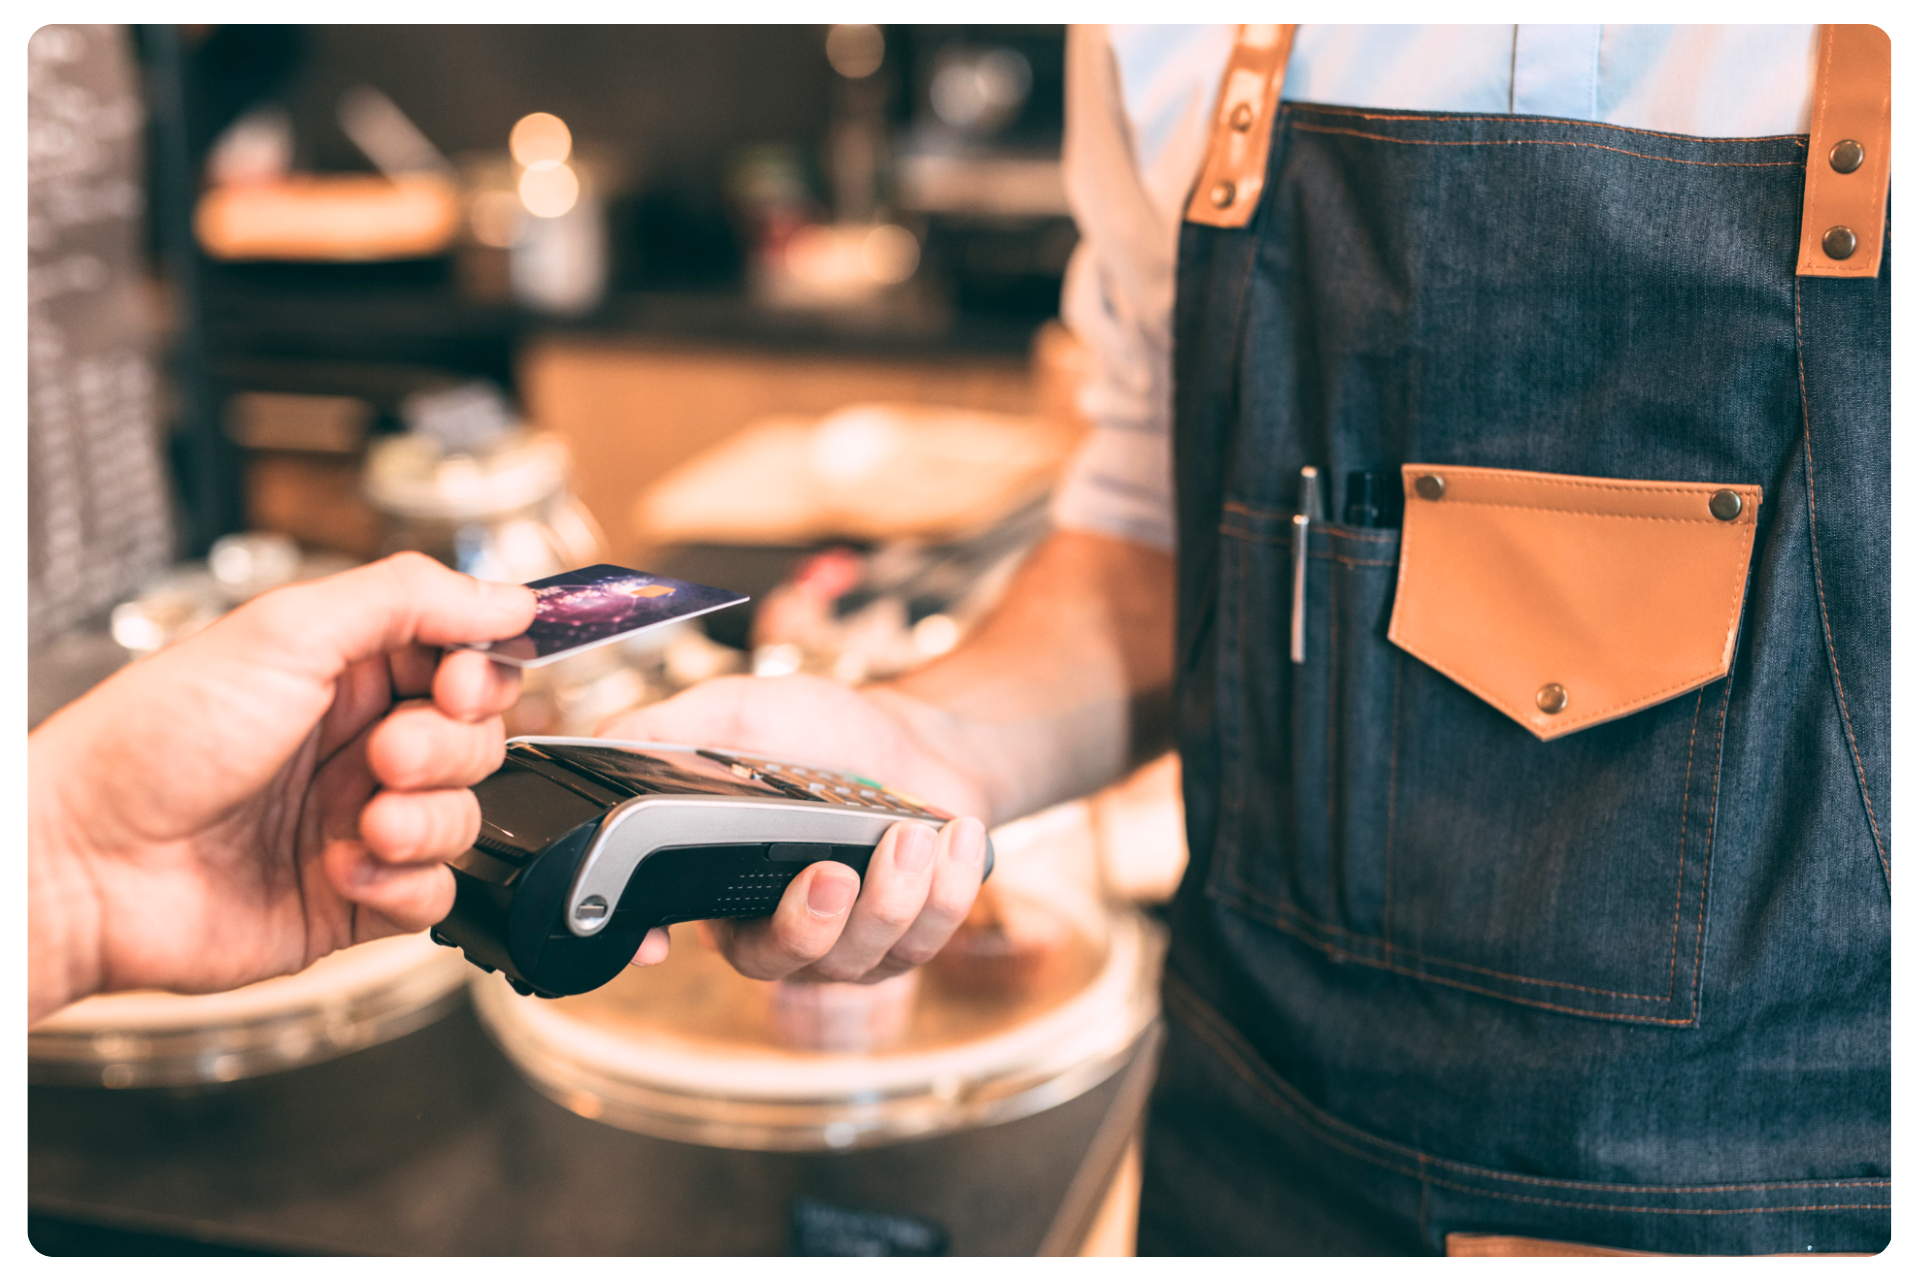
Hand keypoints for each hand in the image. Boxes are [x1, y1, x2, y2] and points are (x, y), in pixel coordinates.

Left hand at [27, 553, 535, 1023]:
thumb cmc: (150, 746)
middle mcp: (357, 744)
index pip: (464, 658)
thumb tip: (508, 597)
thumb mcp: (283, 632)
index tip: (457, 683)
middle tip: (384, 755)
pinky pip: (434, 895)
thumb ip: (407, 600)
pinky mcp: (354, 899)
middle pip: (478, 739)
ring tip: (364, 821)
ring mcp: (358, 822)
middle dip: (446, 747)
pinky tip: (343, 870)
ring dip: (427, 820)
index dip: (481, 670)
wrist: (82, 867)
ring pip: (465, 818)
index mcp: (344, 670)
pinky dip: (403, 884)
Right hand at [601, 673, 991, 981]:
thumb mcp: (736, 712)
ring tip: (913, 836)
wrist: (914, 738)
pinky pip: (929, 938)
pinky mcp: (912, 940)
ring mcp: (848, 944)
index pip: (669, 929)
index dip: (654, 941)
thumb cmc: (820, 731)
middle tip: (835, 870)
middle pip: (781, 962)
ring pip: (863, 958)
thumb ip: (667, 729)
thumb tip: (602, 748)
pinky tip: (957, 837)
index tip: (660, 944)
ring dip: (894, 899)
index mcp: (718, 882)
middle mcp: (778, 926)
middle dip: (811, 923)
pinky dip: (950, 890)